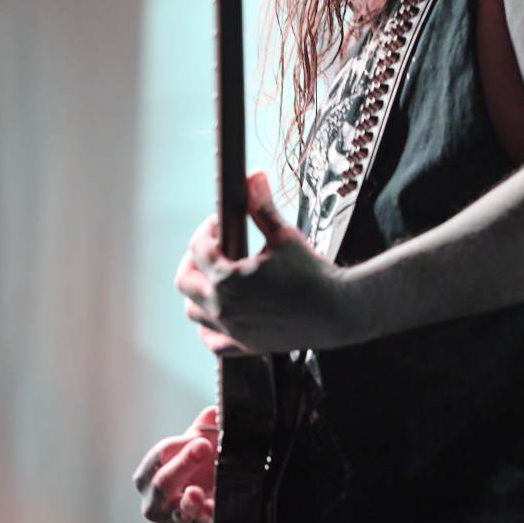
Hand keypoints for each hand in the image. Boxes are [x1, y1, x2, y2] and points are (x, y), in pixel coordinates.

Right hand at [133, 404, 216, 522]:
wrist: (211, 496)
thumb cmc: (196, 469)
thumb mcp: (197, 445)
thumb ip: (203, 429)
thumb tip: (213, 412)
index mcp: (149, 476)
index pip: (156, 458)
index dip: (176, 446)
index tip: (199, 437)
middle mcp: (155, 501)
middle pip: (162, 484)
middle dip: (182, 464)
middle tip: (203, 446)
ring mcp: (174, 520)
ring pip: (178, 513)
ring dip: (188, 503)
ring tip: (197, 493)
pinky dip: (207, 520)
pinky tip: (213, 510)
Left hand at [175, 171, 355, 353]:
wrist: (337, 311)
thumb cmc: (313, 273)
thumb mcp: (285, 236)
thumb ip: (262, 207)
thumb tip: (253, 176)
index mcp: (227, 278)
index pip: (198, 248)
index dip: (207, 230)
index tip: (220, 225)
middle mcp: (223, 306)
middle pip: (185, 281)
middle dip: (194, 260)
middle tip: (213, 250)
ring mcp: (232, 329)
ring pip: (194, 312)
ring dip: (199, 293)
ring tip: (216, 279)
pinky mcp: (245, 346)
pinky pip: (213, 342)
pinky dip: (209, 328)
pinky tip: (221, 313)